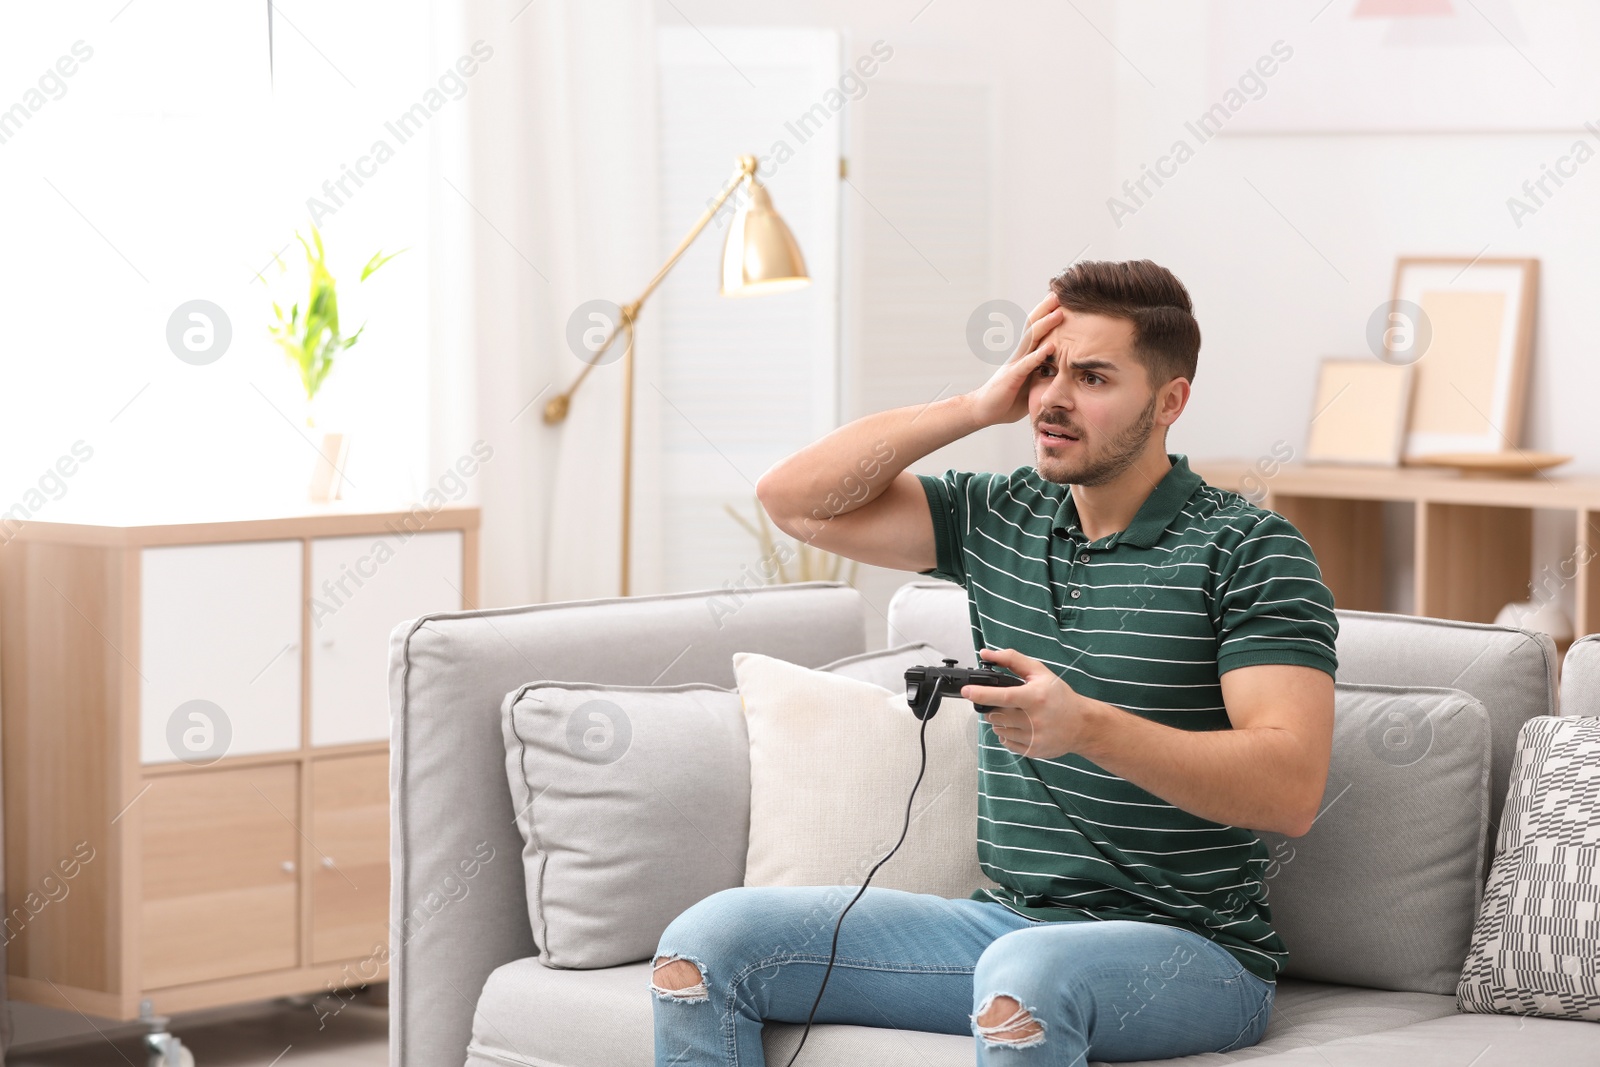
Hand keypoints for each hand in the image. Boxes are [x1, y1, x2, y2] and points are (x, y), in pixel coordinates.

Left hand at [961, 647, 1085, 759]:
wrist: (1082, 725)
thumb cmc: (1059, 696)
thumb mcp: (1039, 672)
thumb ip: (1012, 660)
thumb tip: (986, 654)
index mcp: (1035, 697)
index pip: (1003, 696)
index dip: (982, 693)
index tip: (966, 691)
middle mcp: (1034, 719)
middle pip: (996, 714)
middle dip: (992, 707)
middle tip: (1003, 702)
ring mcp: (1033, 737)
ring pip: (999, 728)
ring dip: (999, 720)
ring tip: (1015, 713)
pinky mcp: (1032, 750)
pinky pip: (1006, 742)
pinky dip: (1006, 733)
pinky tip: (1019, 726)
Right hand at [966, 292, 1062, 427]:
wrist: (984, 411)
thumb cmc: (1008, 399)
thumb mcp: (1031, 384)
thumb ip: (1044, 374)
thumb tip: (1064, 370)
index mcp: (1023, 355)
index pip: (1036, 330)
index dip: (1046, 314)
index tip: (1060, 300)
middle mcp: (1018, 355)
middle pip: (1033, 327)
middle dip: (1046, 310)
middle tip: (1059, 294)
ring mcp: (1014, 364)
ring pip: (1030, 340)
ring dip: (1045, 325)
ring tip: (1059, 313)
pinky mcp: (1011, 378)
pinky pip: (1026, 364)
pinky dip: (1039, 354)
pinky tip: (1050, 346)